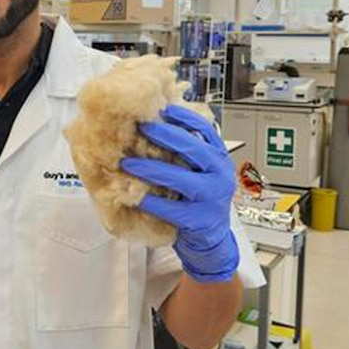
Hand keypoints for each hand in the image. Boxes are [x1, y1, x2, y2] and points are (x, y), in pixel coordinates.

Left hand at [120, 105, 238, 282]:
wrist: (212, 240)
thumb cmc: (199, 201)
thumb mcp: (199, 173)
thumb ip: (185, 154)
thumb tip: (154, 124)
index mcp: (219, 159)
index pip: (206, 130)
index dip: (184, 117)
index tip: (163, 108)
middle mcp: (220, 175)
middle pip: (193, 149)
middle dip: (165, 136)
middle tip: (141, 128)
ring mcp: (212, 198)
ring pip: (180, 178)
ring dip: (151, 169)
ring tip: (128, 163)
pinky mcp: (200, 220)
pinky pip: (171, 208)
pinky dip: (151, 201)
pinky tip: (135, 195)